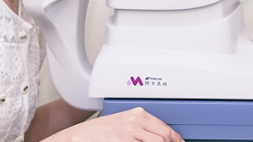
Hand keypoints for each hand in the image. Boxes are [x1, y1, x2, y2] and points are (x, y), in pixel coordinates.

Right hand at [53, 107, 183, 141]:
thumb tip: (155, 136)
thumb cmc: (97, 132)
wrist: (78, 137)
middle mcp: (136, 121)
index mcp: (137, 114)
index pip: (164, 127)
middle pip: (164, 136)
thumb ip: (139, 127)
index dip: (174, 138)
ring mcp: (132, 132)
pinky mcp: (126, 141)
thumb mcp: (121, 123)